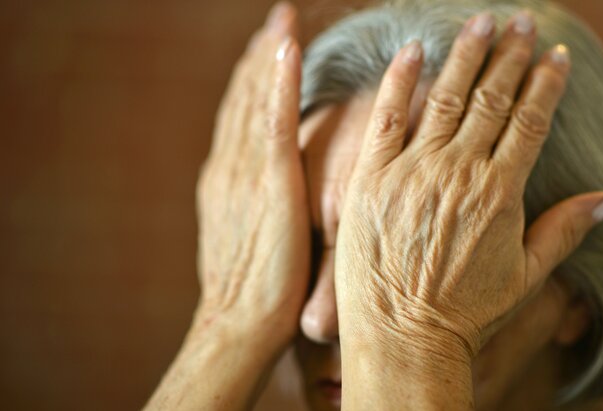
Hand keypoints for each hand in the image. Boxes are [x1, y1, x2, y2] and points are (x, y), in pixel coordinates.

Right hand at [147, 5, 307, 409]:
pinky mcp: (272, 185)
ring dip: (270, 56)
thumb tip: (272, 196)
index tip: (266, 49)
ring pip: (257, 100)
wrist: (236, 327)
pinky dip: (280, 82)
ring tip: (282, 20)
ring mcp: (247, 173)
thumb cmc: (251, 297)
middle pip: (244, 99)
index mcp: (226, 180)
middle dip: (259, 56)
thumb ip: (258, 210)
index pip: (239, 118)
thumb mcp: (249, 242)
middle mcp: (230, 168)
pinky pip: (276, 122)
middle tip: (276, 20)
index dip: (251, 80)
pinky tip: (289, 48)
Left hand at [335, 11, 602, 366]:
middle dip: (510, 57)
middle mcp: (458, 172)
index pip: (530, 122)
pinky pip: (385, 119)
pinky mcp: (370, 178)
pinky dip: (398, 81)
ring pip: (443, 99)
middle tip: (523, 22)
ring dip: (465, 56)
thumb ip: (565, 231)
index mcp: (500, 193)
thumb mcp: (526, 277)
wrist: (401, 338)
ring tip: (481, 22)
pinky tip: (412, 50)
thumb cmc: (465, 313)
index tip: (557, 56)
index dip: (546, 85)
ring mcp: (412, 172)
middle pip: (491, 101)